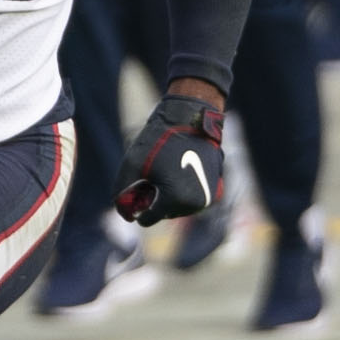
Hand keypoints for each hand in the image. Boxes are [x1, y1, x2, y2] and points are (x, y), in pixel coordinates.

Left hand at [115, 89, 226, 223]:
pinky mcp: (216, 191)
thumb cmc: (159, 140)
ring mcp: (208, 198)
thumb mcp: (132, 164)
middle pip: (165, 214)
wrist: (191, 119)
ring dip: (171, 198)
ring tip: (168, 172)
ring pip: (180, 209)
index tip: (138, 190)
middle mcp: (195, 203)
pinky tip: (181, 172)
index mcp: (174, 199)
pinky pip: (193, 201)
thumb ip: (122, 191)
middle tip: (153, 177)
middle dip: (156, 201)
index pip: (148, 219)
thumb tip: (124, 214)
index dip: (138, 207)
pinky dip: (185, 193)